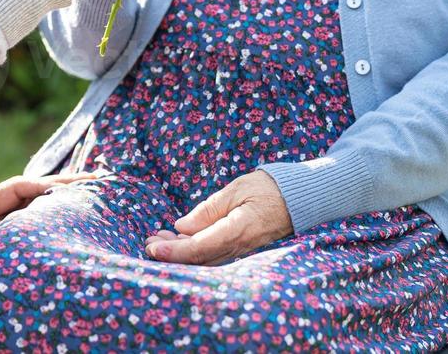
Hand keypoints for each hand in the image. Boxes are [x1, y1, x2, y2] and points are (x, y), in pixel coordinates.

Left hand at [0, 172, 95, 285]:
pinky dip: (45, 230)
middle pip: (34, 197)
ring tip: (89, 207)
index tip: (77, 182)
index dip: (50, 182)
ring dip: (58, 209)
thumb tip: (13, 232)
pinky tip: (63, 232)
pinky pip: (25, 235)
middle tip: (95, 187)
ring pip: (32, 215)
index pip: (23, 188)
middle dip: (63, 190)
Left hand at [143, 171, 292, 265]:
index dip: (174, 251)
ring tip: (159, 239)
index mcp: (238, 230)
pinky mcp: (242, 249)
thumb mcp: (235, 190)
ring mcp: (242, 251)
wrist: (299, 198)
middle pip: (199, 259)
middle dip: (171, 254)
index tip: (153, 247)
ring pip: (205, 260)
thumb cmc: (268, 188)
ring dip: (180, 252)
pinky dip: (194, 250)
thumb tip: (182, 226)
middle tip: (148, 243)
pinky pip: (214, 256)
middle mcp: (239, 247)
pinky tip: (180, 239)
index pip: (199, 248)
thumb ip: (208, 210)